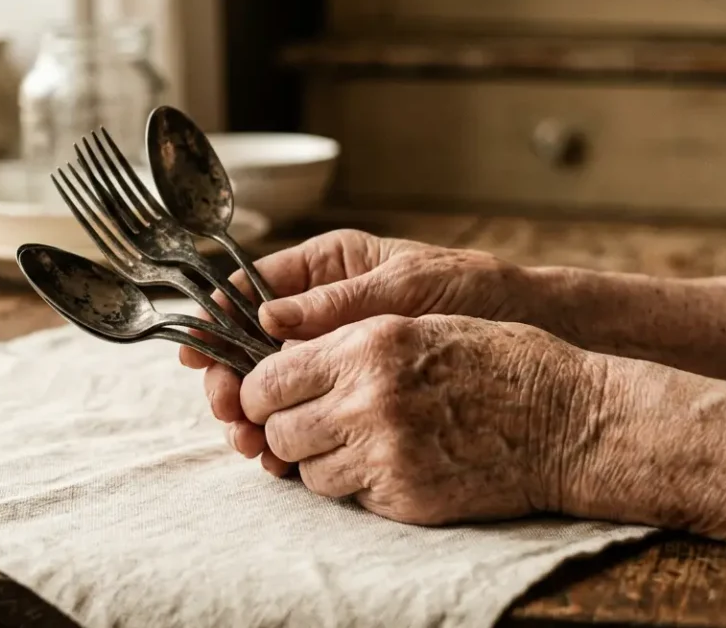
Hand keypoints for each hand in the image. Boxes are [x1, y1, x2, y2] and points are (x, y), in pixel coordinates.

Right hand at [182, 229, 530, 472]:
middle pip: (253, 345)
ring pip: (274, 386)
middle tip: (227, 410)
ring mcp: (335, 357)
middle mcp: (322, 313)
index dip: (217, 319)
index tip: (197, 352)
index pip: (253, 288)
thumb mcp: (404, 289)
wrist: (527, 334)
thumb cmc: (473, 292)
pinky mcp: (352, 396)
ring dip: (253, 415)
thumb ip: (336, 302)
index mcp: (327, 268)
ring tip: (249, 443)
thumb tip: (267, 315)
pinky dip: (288, 436)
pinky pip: (308, 414)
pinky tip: (279, 457)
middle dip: (232, 379)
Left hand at [238, 313, 602, 524]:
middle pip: (279, 429)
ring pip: (308, 469)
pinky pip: (349, 497)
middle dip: (286, 426)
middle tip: (313, 419)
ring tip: (361, 439)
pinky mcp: (406, 497)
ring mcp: (386, 454)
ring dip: (322, 457)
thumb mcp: (419, 320)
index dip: (258, 390)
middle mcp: (368, 399)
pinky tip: (393, 460)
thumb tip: (279, 346)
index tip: (268, 394)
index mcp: (367, 344)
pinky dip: (358, 482)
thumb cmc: (500, 359)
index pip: (267, 379)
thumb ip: (346, 336)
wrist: (569, 419)